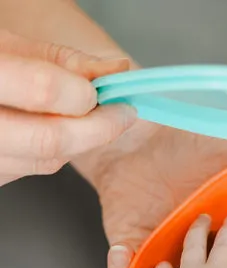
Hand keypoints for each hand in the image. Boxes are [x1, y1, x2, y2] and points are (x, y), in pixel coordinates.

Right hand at [0, 30, 135, 186]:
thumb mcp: (7, 44)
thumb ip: (62, 59)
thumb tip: (115, 71)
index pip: (44, 90)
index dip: (85, 95)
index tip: (112, 94)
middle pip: (50, 140)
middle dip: (98, 129)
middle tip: (122, 115)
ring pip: (46, 160)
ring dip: (76, 142)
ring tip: (79, 117)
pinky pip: (30, 170)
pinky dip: (51, 153)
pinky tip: (44, 130)